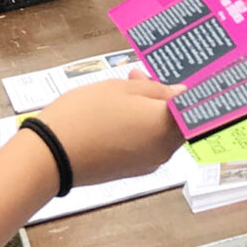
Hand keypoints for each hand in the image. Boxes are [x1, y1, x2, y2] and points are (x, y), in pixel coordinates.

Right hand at [36, 74, 181, 182]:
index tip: (186, 76)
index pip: (195, 107)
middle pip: (178, 121)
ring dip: (150, 112)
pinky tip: (118, 114)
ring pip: (160, 133)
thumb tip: (180, 93)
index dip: (192, 90)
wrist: (51, 156)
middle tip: (141, 77)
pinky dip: (139, 129)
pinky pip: (145, 145)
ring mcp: (148, 163)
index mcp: (167, 125)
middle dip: (164, 98)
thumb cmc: (87, 114)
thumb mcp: (121, 89)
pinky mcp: (131, 171)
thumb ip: (155, 90)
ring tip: (123, 91)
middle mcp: (164, 149)